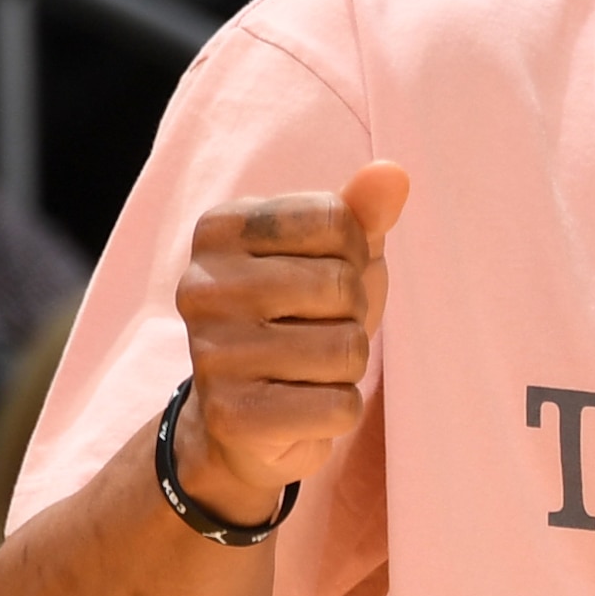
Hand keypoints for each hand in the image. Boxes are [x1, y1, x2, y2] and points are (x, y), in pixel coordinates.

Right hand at [177, 161, 408, 517]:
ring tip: (309, 369)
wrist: (246, 421)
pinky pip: (338, 406)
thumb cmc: (299, 319)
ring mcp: (211, 354)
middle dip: (351, 314)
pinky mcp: (232, 417)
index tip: (323, 277)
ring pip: (345, 349)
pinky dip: (339, 411)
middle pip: (340, 284)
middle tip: (317, 330)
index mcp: (219, 229)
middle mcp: (201, 286)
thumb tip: (393, 174)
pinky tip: (303, 407)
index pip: (333, 218)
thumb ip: (362, 212)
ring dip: (347, 366)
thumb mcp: (334, 256)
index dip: (354, 254)